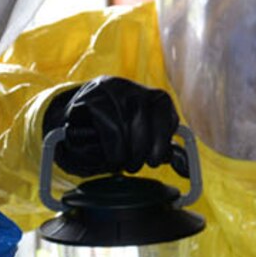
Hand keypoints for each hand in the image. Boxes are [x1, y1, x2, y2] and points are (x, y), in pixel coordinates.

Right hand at [45, 77, 179, 176]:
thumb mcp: (139, 140)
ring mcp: (106, 90)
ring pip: (124, 126)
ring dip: (123, 153)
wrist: (70, 126)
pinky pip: (105, 130)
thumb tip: (185, 169)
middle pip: (144, 118)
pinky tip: (107, 157)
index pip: (165, 111)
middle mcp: (129, 87)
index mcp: (148, 95)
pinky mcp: (87, 100)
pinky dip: (109, 150)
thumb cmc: (110, 137)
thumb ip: (160, 149)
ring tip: (119, 162)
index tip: (156, 158)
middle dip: (142, 150)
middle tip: (135, 166)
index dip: (162, 139)